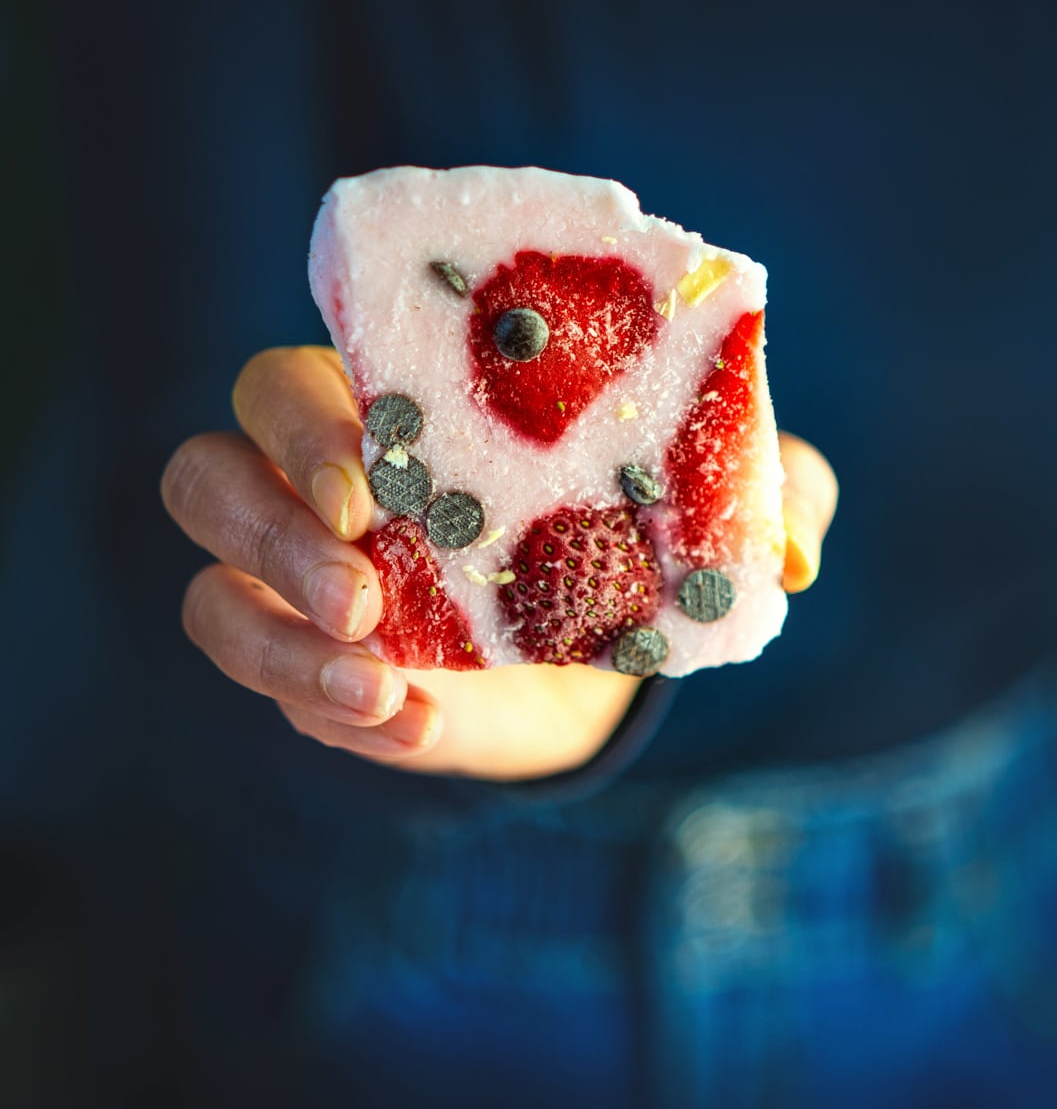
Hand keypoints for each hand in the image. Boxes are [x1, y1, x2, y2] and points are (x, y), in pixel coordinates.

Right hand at [161, 347, 836, 781]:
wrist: (606, 657)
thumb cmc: (633, 535)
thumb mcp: (712, 505)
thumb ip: (770, 494)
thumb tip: (797, 547)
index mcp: (389, 411)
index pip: (285, 383)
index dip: (303, 423)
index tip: (375, 477)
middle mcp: (317, 492)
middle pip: (206, 475)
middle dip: (272, 528)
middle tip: (366, 586)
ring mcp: (302, 593)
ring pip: (213, 597)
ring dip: (279, 642)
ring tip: (381, 684)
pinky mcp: (317, 680)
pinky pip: (277, 694)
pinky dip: (333, 715)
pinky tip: (417, 725)